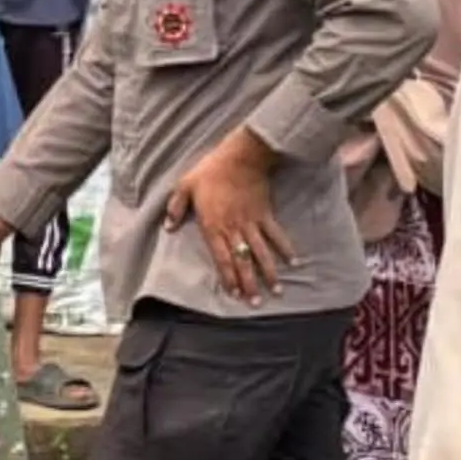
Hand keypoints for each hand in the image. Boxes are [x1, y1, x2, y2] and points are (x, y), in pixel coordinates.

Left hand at [164, 128, 295, 303]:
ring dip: (268, 272)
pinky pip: (276, 234)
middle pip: (242, 261)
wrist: (240, 157)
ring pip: (261, 252)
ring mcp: (251, 223)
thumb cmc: (210, 171)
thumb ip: (175, 208)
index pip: (221, 258)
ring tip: (276, 290)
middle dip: (249, 283)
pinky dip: (285, 248)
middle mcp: (233, 229)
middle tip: (255, 302)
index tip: (234, 294)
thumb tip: (167, 227)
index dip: (228, 277)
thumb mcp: (184, 186)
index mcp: (213, 226)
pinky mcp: (265, 213)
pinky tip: (293, 262)